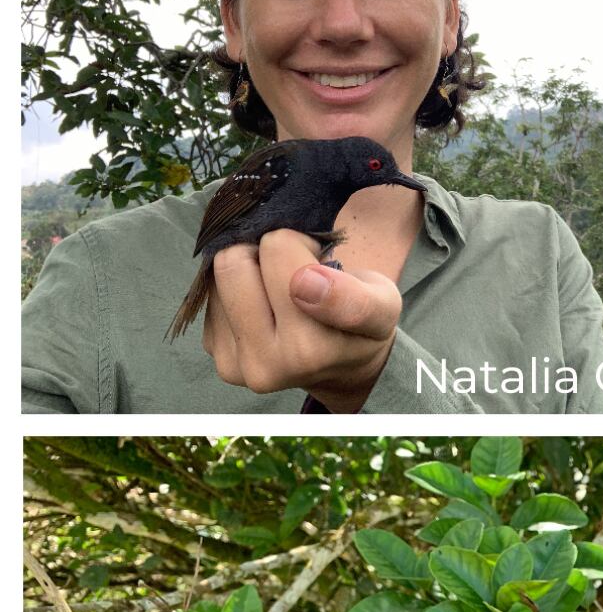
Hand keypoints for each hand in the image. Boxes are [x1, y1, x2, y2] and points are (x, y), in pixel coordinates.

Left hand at [201, 182, 417, 408]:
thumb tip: (304, 282)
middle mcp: (267, 363)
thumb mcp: (383, 306)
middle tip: (296, 269)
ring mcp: (236, 366)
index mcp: (309, 348)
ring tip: (281, 289)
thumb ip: (353, 300)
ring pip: (215, 278)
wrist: (342, 366)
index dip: (300, 244)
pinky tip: (265, 305)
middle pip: (233, 262)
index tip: (318, 262)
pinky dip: (237, 292)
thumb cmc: (363, 325)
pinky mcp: (218, 359)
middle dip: (264, 253)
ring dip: (249, 272)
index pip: (278, 251)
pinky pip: (210, 299)